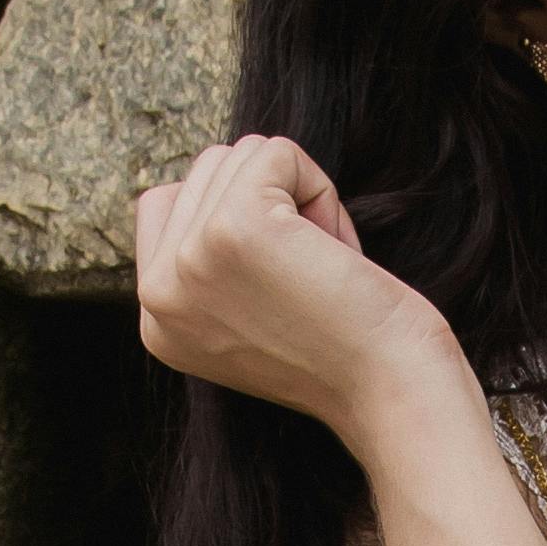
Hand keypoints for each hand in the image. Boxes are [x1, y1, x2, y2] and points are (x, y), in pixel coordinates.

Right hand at [131, 136, 460, 452]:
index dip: (235, 213)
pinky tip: (333, 251)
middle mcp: (156, 295)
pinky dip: (321, 190)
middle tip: (308, 277)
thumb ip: (212, 261)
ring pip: (239, 156)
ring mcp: (187, 260)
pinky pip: (277, 153)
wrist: (390, 391)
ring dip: (298, 198)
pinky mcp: (231, 227)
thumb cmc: (344, 351)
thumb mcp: (246, 314)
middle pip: (203, 170)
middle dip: (271, 203)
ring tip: (319, 268)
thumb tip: (217, 172)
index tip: (279, 279)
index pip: (164, 203)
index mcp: (156, 322)